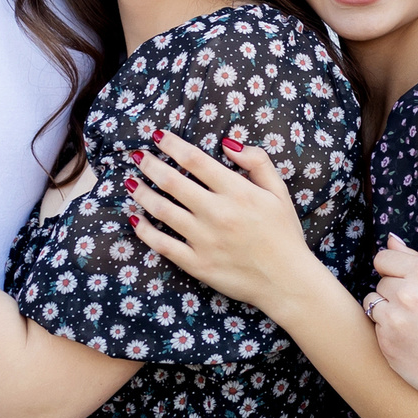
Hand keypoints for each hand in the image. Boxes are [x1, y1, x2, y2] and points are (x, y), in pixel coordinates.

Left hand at [126, 132, 319, 312]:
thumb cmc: (284, 234)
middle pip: (172, 182)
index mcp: (237, 192)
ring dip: (142, 193)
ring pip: (162, 210)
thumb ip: (257, 162)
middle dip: (150, 165)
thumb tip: (228, 143)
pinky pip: (162, 244)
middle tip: (138, 156)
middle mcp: (216, 213)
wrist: (287, 281)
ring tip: (131, 183)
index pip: (195, 160)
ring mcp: (203, 240)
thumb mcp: (279, 192)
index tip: (158, 137)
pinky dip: (144, 230)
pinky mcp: (196, 264)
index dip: (172, 145)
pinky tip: (135, 219)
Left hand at [366, 237, 417, 408]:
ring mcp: (394, 319)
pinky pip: (375, 328)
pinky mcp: (386, 342)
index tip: (408, 285)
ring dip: (385, 312)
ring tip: (411, 326)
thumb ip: (412, 260)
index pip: (383, 258)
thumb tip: (390, 239)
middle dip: (393, 294)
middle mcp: (407, 292)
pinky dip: (387, 334)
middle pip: (380, 282)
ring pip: (372, 303)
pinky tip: (409, 342)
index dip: (393, 271)